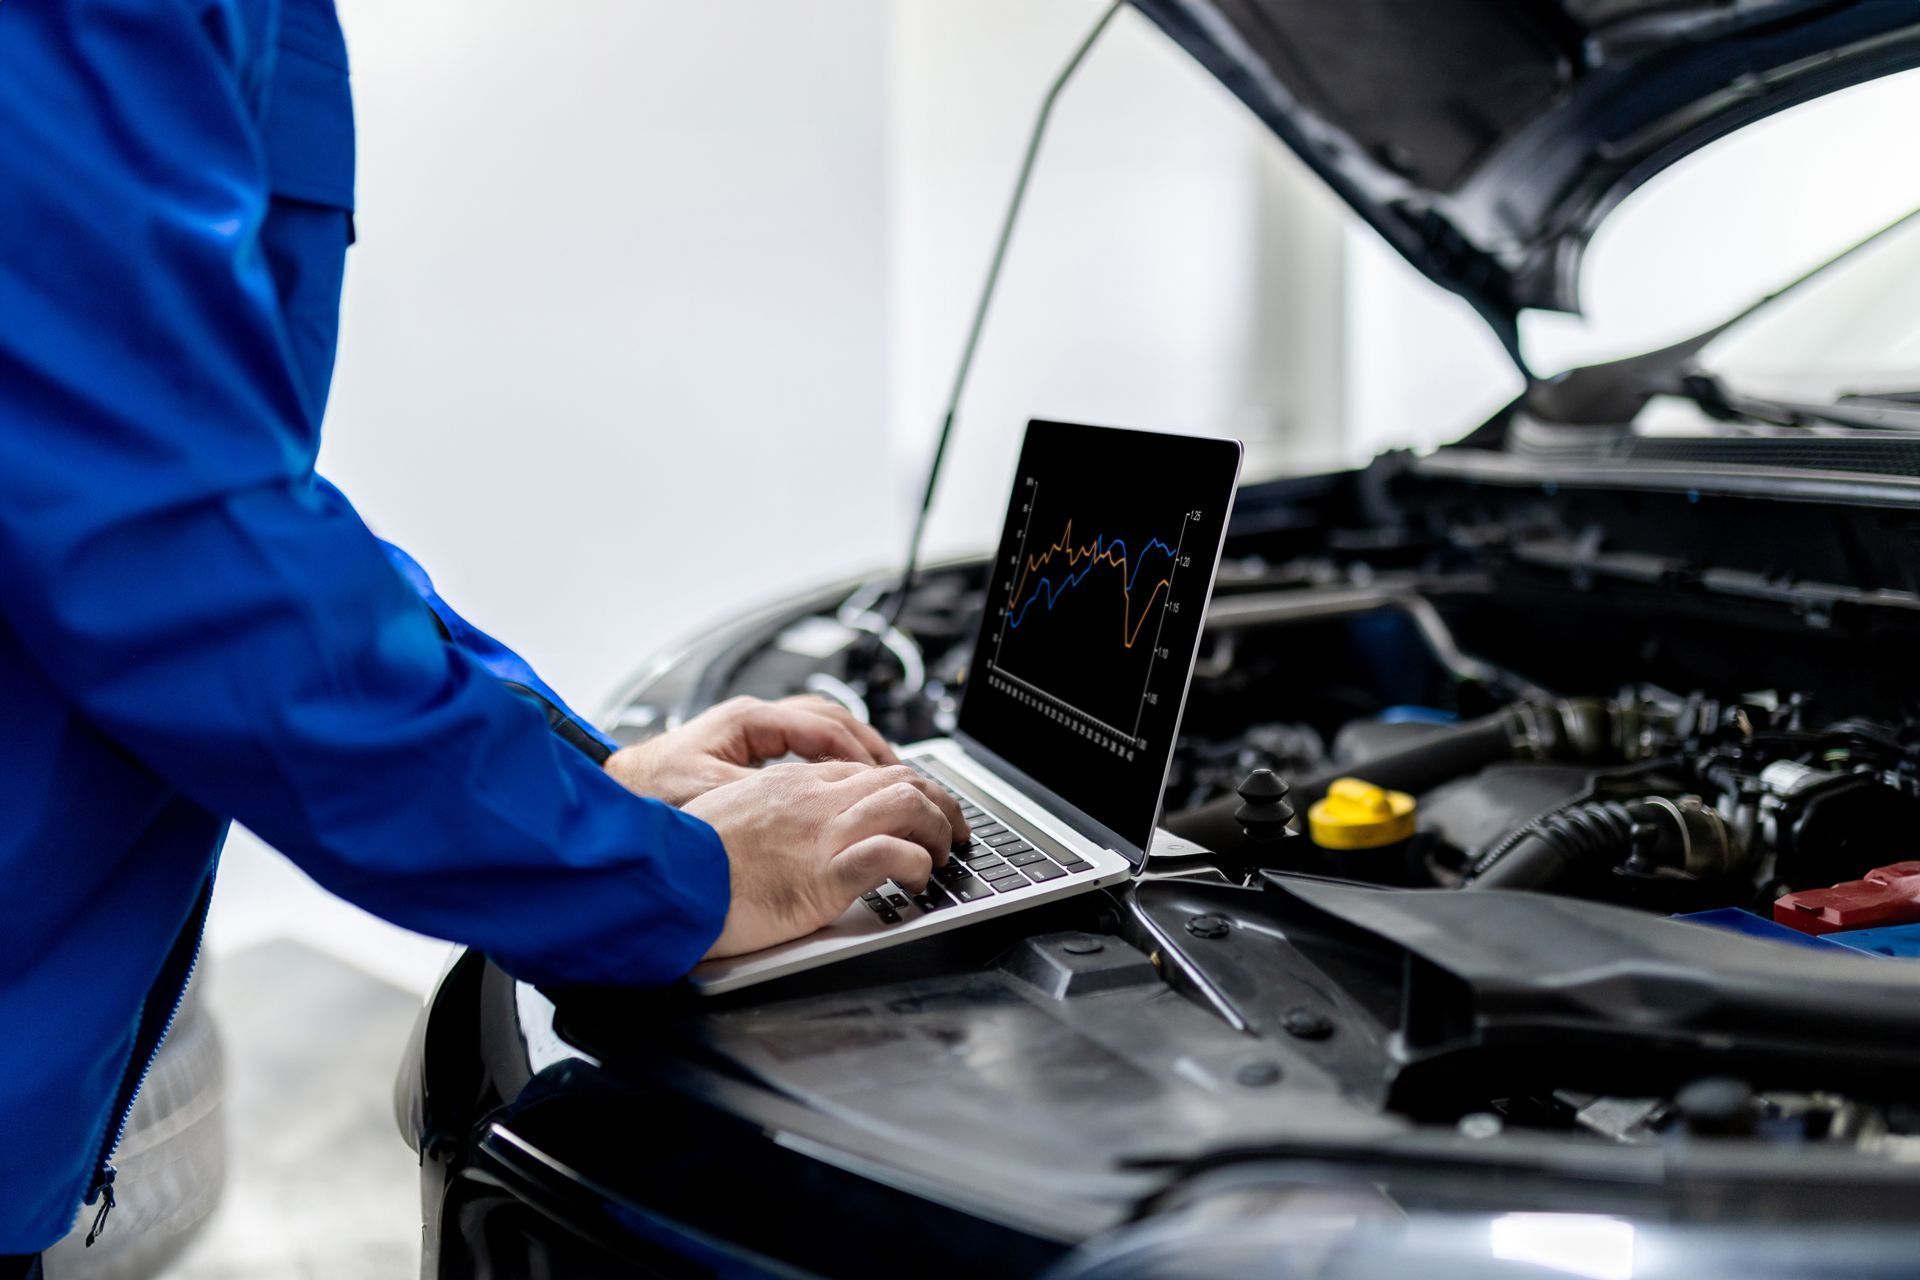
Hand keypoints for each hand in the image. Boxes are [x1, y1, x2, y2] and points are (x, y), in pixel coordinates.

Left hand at [604, 694, 897, 806]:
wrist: (612, 794)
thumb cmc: (648, 792)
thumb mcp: (708, 795)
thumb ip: (757, 795)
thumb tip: (801, 803)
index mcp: (748, 721)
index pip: (821, 726)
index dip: (858, 753)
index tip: (886, 777)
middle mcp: (753, 718)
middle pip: (829, 719)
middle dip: (867, 745)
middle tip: (899, 775)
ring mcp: (751, 731)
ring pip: (819, 727)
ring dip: (852, 749)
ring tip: (882, 777)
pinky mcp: (747, 749)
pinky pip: (803, 743)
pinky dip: (830, 758)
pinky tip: (843, 782)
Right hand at [687, 761, 970, 958]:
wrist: (665, 880)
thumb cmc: (688, 860)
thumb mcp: (732, 816)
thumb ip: (769, 813)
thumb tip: (787, 830)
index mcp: (793, 783)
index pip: (868, 771)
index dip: (906, 788)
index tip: (920, 809)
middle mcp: (815, 799)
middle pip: (901, 779)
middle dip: (940, 802)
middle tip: (954, 828)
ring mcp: (823, 834)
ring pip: (909, 806)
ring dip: (938, 829)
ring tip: (942, 854)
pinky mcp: (824, 874)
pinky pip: (891, 855)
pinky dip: (916, 865)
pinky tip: (918, 879)